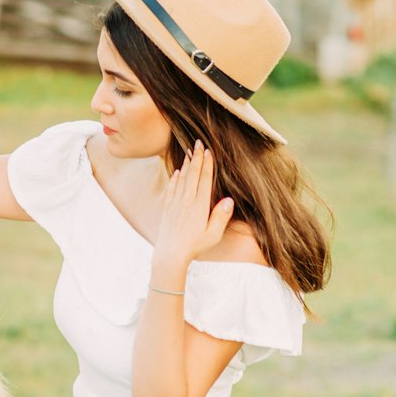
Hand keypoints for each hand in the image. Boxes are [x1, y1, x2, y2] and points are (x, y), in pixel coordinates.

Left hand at [151, 141, 233, 273]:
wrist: (170, 254)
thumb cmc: (195, 246)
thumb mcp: (213, 234)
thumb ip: (221, 216)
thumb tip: (228, 199)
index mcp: (200, 206)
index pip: (204, 180)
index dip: (207, 164)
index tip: (208, 151)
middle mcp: (187, 201)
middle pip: (192, 174)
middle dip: (196, 157)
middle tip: (198, 143)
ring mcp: (175, 203)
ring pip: (181, 178)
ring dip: (186, 164)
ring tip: (189, 152)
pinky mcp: (167, 207)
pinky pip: (171, 188)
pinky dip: (175, 178)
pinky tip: (177, 172)